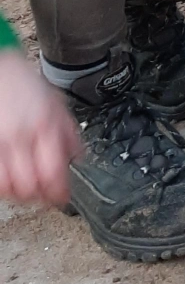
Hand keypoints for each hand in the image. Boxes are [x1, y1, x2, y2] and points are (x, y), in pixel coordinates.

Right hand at [0, 51, 81, 206]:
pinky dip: (1, 185)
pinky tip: (8, 179)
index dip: (59, 192)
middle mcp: (20, 136)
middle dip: (39, 197)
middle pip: (29, 186)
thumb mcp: (58, 103)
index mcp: (45, 126)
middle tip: (43, 194)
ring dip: (18, 194)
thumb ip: (70, 133)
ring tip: (25, 189)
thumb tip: (79, 159)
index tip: (61, 198)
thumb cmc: (27, 85)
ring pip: (6, 186)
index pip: (53, 172)